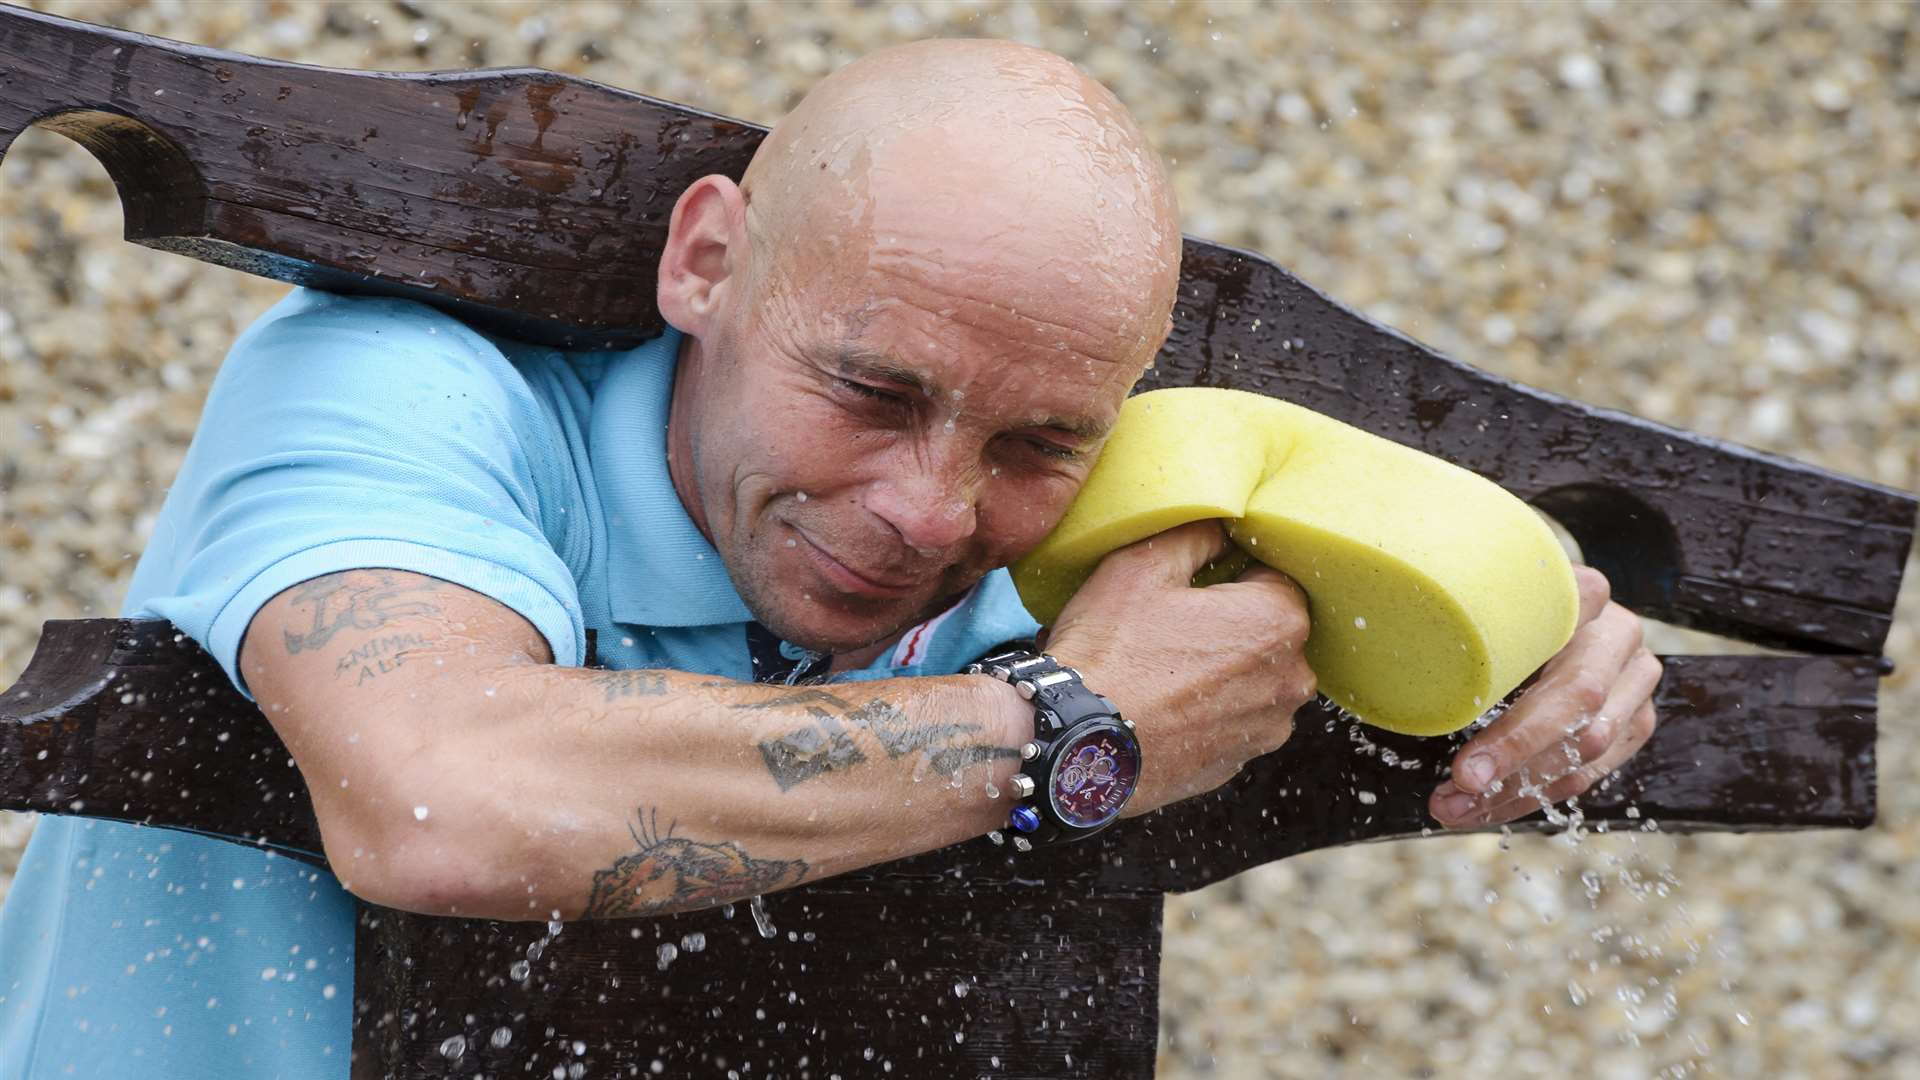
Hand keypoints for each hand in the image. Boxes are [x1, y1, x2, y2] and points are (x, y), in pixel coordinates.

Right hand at [1042, 519, 1316, 817]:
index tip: (1189, 584)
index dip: (1231, 572)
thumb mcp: (1142, 565)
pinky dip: (1207, 708)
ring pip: (1253, 677)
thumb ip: (1196, 534)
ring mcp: (1268, 727)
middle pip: (1268, 630)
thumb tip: (1222, 527)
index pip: (1275, 575)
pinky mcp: (1240, 762)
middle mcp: (1291, 679)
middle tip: (1170, 623)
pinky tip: (1163, 702)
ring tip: (1163, 665)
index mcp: (1280, 621)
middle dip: (1231, 621)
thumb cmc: (1112, 652)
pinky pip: (1231, 719)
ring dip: (1222, 667)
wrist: (1077, 746)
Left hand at [1429, 565, 1663, 827]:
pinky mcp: (1636, 720)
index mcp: (1585, 593)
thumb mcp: (1477, 596)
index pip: (1558, 642)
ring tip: (1454, 807)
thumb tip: (1388, 635)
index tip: (1468, 753)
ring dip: (1518, 788)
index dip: (1517, 708)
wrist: (1549, 610)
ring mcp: (1635, 680)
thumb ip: (1459, 610)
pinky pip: (1590, 772)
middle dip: (1514, 756)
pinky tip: (1483, 807)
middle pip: (1578, 705)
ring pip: (1587, 749)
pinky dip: (1533, 795)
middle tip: (1458, 787)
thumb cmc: (1491, 607)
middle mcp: (1619, 634)